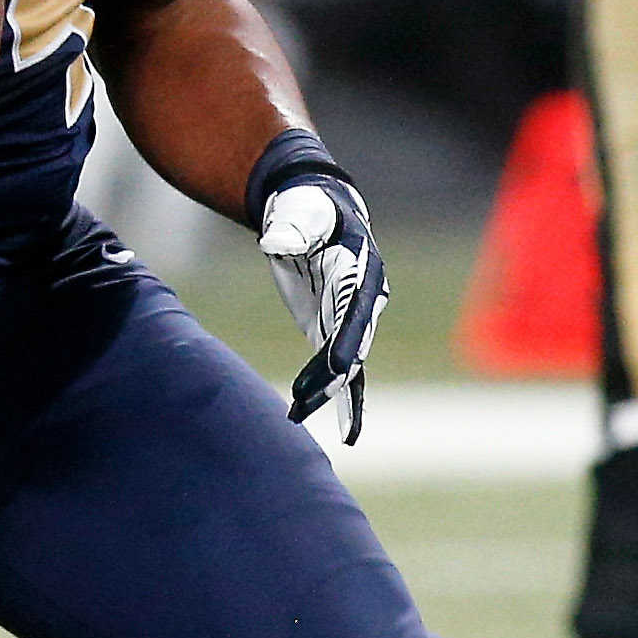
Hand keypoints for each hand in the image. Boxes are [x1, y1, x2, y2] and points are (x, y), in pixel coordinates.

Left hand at [258, 173, 387, 445]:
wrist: (313, 213)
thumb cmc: (308, 209)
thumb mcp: (299, 213)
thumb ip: (290, 230)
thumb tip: (273, 244)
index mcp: (362, 270)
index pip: (355, 311)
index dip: (348, 340)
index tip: (338, 367)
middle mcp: (364, 300)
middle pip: (352, 344)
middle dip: (335, 375)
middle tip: (313, 399)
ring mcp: (349, 318)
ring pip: (345, 362)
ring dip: (326, 391)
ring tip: (301, 415)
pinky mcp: (331, 329)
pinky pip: (336, 367)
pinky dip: (333, 394)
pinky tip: (336, 428)